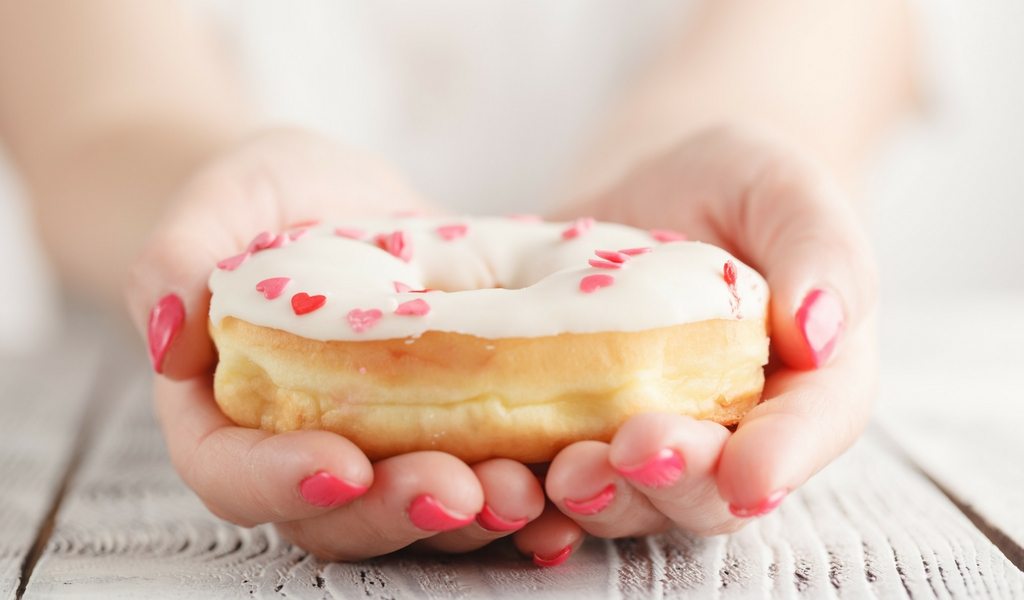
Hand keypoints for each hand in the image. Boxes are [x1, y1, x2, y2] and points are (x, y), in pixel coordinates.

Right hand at [125, 129, 545, 559]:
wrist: (339, 201)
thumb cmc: (266, 200)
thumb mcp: (218, 202)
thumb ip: (176, 258)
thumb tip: (172, 337)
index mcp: (229, 412)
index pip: (233, 473)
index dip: (281, 482)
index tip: (342, 464)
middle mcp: (306, 448)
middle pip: (339, 517)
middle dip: (400, 513)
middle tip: (460, 490)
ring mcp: (386, 447)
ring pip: (419, 516)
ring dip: (476, 518)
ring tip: (527, 491)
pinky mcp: (452, 430)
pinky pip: (485, 479)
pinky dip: (528, 500)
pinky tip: (566, 492)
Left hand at [534, 124, 877, 541]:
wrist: (652, 187)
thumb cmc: (735, 186)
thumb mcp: (785, 191)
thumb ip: (820, 251)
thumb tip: (821, 332)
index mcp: (805, 387)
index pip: (806, 435)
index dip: (779, 461)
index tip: (746, 471)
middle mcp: (728, 435)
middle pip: (711, 492)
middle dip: (675, 483)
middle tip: (635, 450)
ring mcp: (644, 442)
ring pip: (630, 501)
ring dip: (600, 498)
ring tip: (565, 472)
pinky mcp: (573, 431)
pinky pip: (552, 477)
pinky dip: (529, 488)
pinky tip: (500, 479)